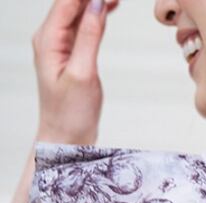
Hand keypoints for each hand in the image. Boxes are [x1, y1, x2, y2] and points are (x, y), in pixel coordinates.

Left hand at [32, 0, 120, 145]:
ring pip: (78, 12)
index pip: (67, 1)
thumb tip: (97, 4)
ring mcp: (59, 45)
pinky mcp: (71, 54)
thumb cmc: (70, 113)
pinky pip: (82, 26)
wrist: (66, 137)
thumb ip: (89, 36)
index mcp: (48, 39)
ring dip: (96, 1)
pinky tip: (109, 9)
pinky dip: (96, 16)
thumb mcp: (82, 73)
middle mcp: (50, 37)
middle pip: (71, 2)